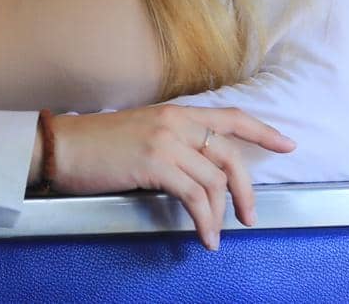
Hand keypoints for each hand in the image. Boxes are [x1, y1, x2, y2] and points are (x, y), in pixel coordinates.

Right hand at [46, 105, 295, 250]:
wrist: (61, 146)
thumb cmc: (95, 144)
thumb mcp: (142, 133)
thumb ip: (173, 143)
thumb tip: (199, 172)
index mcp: (175, 112)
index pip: (231, 116)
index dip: (263, 131)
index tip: (288, 144)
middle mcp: (175, 122)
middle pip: (230, 155)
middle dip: (246, 191)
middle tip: (249, 217)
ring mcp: (166, 141)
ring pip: (214, 181)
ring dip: (220, 215)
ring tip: (214, 235)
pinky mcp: (154, 164)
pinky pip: (194, 196)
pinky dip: (204, 220)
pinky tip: (202, 236)